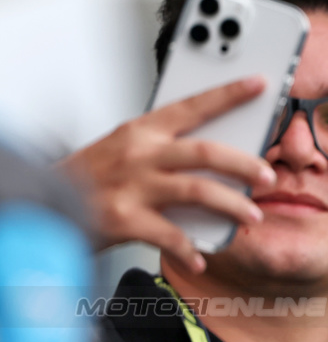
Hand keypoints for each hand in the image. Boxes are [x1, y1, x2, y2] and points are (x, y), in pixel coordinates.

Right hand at [59, 77, 277, 272]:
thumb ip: (165, 150)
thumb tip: (218, 160)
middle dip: (244, 164)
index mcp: (141, 131)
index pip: (192, 106)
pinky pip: (170, 234)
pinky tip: (202, 257)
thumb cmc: (90, 178)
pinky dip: (190, 248)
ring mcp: (132, 186)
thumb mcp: (124, 150)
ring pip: (197, 191)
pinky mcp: (125, 218)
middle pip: (205, 153)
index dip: (229, 94)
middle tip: (268, 175)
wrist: (45, 204)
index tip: (259, 84)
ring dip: (231, 205)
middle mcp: (139, 154)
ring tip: (252, 215)